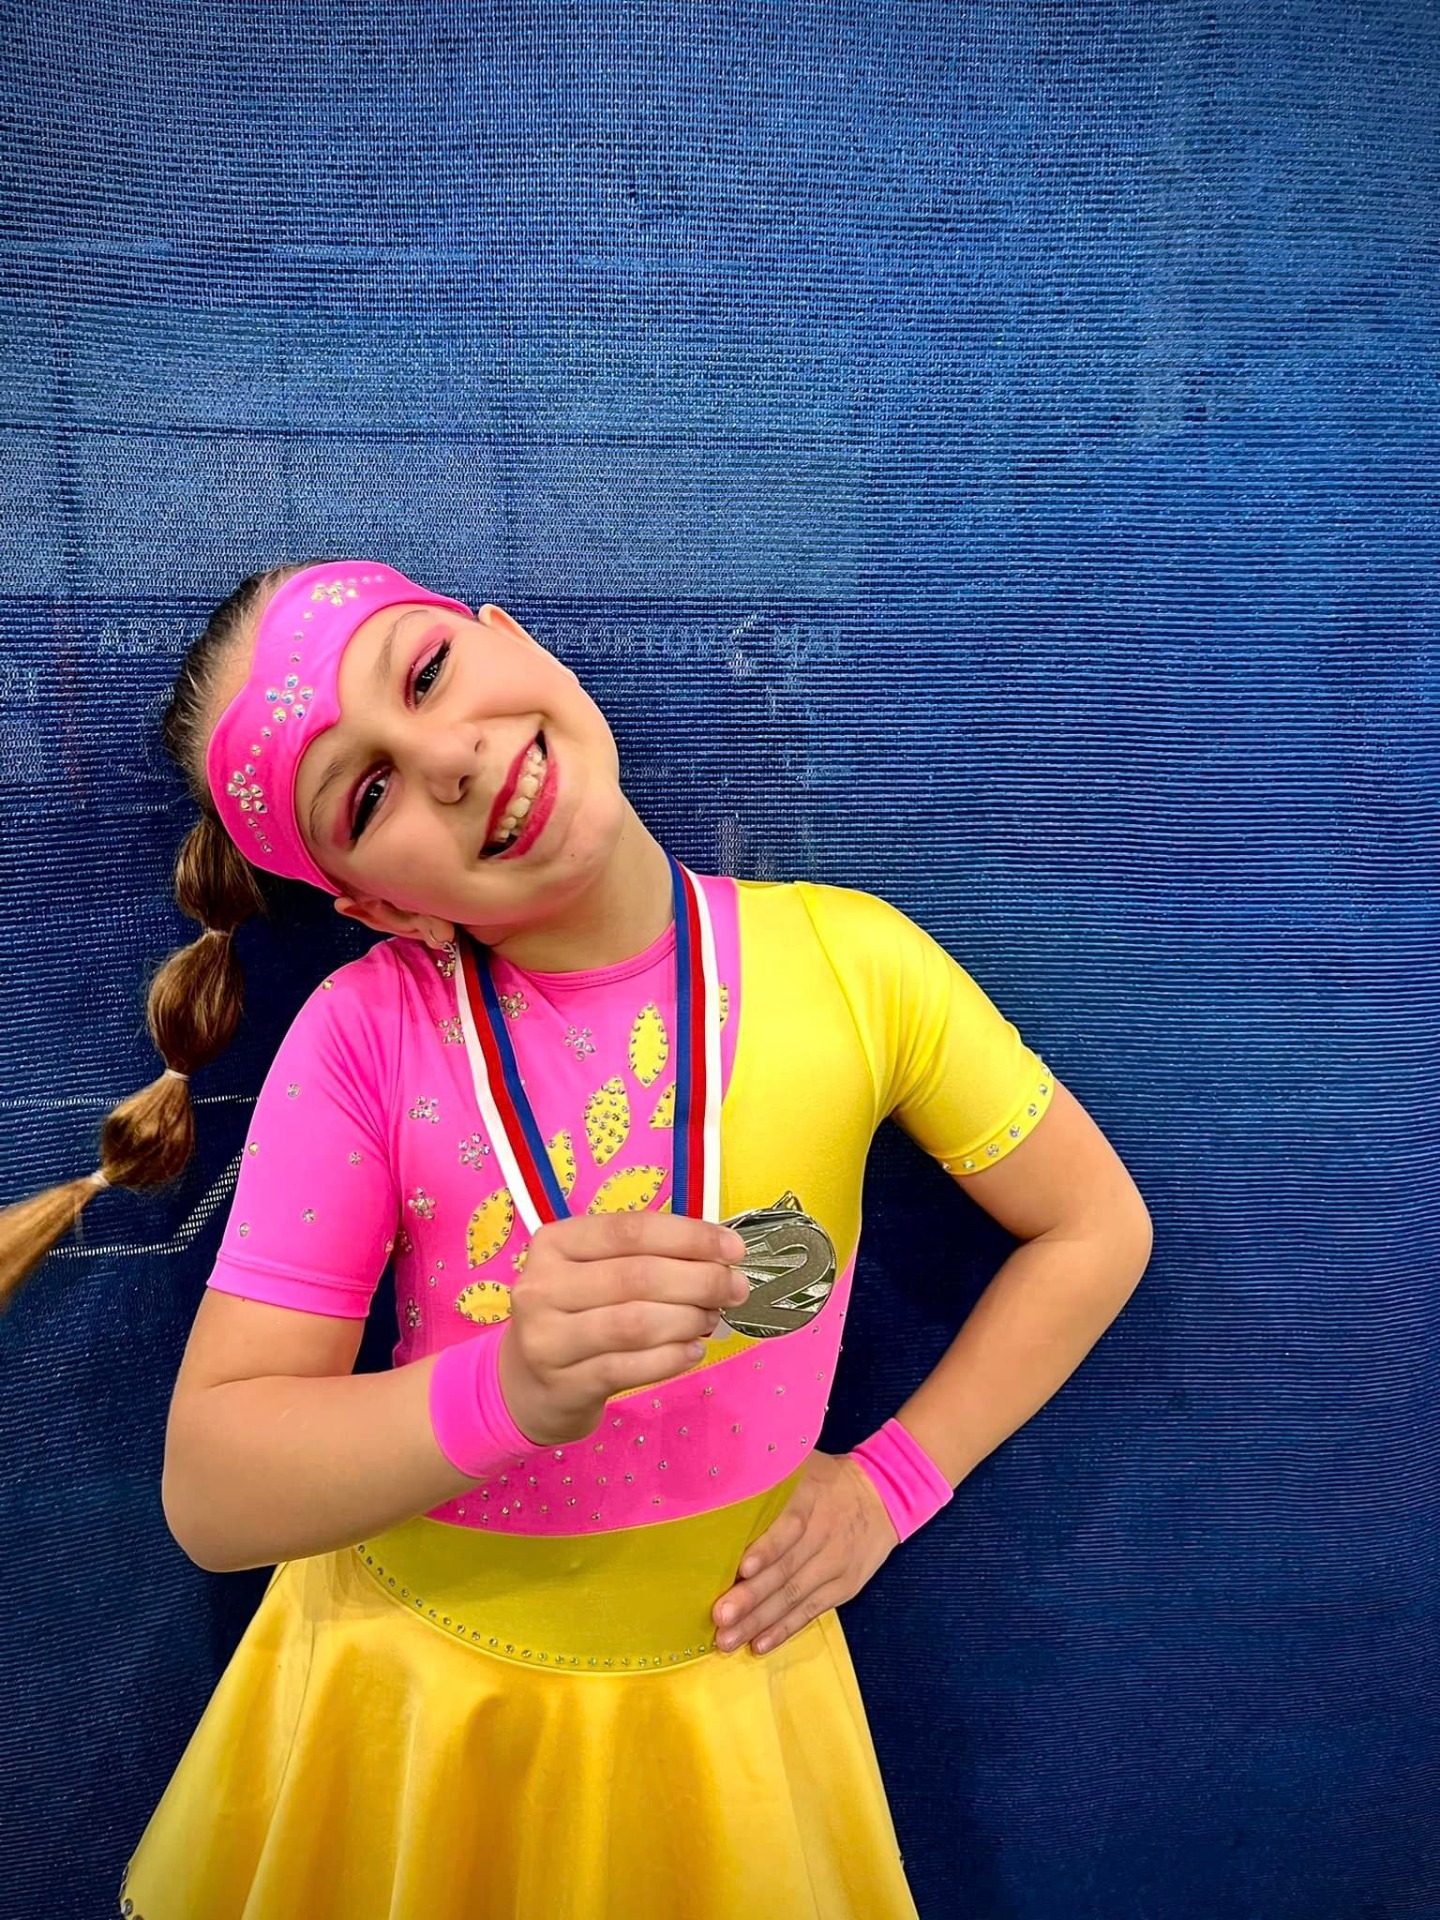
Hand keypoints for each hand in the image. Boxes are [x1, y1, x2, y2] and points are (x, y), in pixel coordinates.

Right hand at [499, 1212, 749, 1445]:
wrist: (525, 1384)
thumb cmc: (575, 1314)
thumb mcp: (593, 1271)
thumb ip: (645, 1256)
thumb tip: (721, 1254)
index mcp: (555, 1243)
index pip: (631, 1230)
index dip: (689, 1236)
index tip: (733, 1248)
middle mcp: (542, 1286)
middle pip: (638, 1276)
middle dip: (700, 1280)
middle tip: (735, 1289)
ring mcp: (548, 1338)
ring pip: (636, 1323)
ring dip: (688, 1319)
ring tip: (711, 1319)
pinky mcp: (564, 1383)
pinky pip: (631, 1368)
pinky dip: (672, 1358)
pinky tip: (693, 1351)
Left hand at [710, 1450, 898, 1656]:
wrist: (883, 1496)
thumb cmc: (825, 1481)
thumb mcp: (802, 1466)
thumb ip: (768, 1480)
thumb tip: (717, 1492)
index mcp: (811, 1498)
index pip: (790, 1525)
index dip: (767, 1548)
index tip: (741, 1569)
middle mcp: (825, 1533)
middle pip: (786, 1568)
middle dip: (751, 1596)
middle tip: (719, 1616)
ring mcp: (835, 1564)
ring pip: (794, 1596)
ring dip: (759, 1621)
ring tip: (728, 1640)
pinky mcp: (843, 1587)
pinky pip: (811, 1611)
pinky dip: (784, 1629)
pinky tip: (759, 1644)